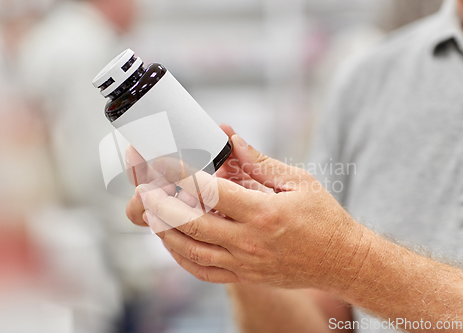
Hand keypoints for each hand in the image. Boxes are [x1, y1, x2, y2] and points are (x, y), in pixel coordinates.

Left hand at [126, 125, 370, 290]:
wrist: (342, 261)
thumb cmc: (323, 218)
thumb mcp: (297, 182)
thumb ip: (258, 161)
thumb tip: (230, 138)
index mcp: (264, 213)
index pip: (211, 191)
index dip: (181, 174)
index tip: (161, 161)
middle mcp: (250, 241)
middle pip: (192, 222)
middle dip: (162, 203)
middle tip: (143, 187)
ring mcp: (245, 263)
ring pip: (191, 249)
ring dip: (164, 229)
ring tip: (148, 210)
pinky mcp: (244, 276)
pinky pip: (203, 271)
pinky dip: (180, 256)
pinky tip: (169, 240)